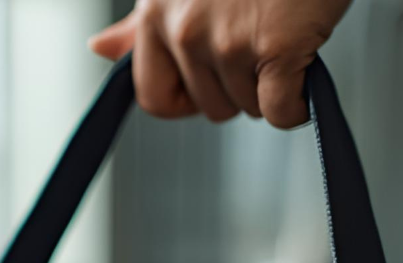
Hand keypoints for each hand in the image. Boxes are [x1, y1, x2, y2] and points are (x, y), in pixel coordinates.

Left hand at [89, 0, 352, 128]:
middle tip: (259, 40)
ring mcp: (229, 40)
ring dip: (271, 85)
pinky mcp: (276, 48)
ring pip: (249, 108)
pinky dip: (297, 103)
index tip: (210, 79)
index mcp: (157, 10)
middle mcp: (185, 27)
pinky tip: (303, 66)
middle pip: (209, 107)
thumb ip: (142, 23)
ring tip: (281, 35)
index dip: (187, 98)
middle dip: (238, 88)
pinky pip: (281, 112)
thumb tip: (100, 48)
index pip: (152, 96)